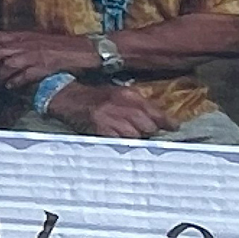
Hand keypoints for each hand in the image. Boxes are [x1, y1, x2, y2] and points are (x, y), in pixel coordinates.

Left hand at [0, 29, 98, 89]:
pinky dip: (14, 82)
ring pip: (7, 65)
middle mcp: (24, 43)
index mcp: (22, 35)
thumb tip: (4, 47)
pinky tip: (9, 87)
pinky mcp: (43, 66)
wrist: (83, 49)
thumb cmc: (59, 45)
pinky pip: (24, 75)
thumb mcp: (36, 39)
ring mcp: (33, 54)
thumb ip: (20, 42)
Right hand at [45, 80, 171, 138]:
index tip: (173, 127)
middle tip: (144, 133)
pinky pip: (120, 142)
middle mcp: (121, 104)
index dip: (167, 122)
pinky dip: (121, 143)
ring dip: (135, 139)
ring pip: (136, 136)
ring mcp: (110, 117)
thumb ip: (136, 105)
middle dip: (149, 131)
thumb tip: (158, 119)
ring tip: (128, 136)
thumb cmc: (92, 96)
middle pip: (148, 126)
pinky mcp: (100, 129)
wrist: (64, 96)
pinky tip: (118, 140)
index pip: (155, 111)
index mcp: (127, 94)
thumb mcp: (116, 94)